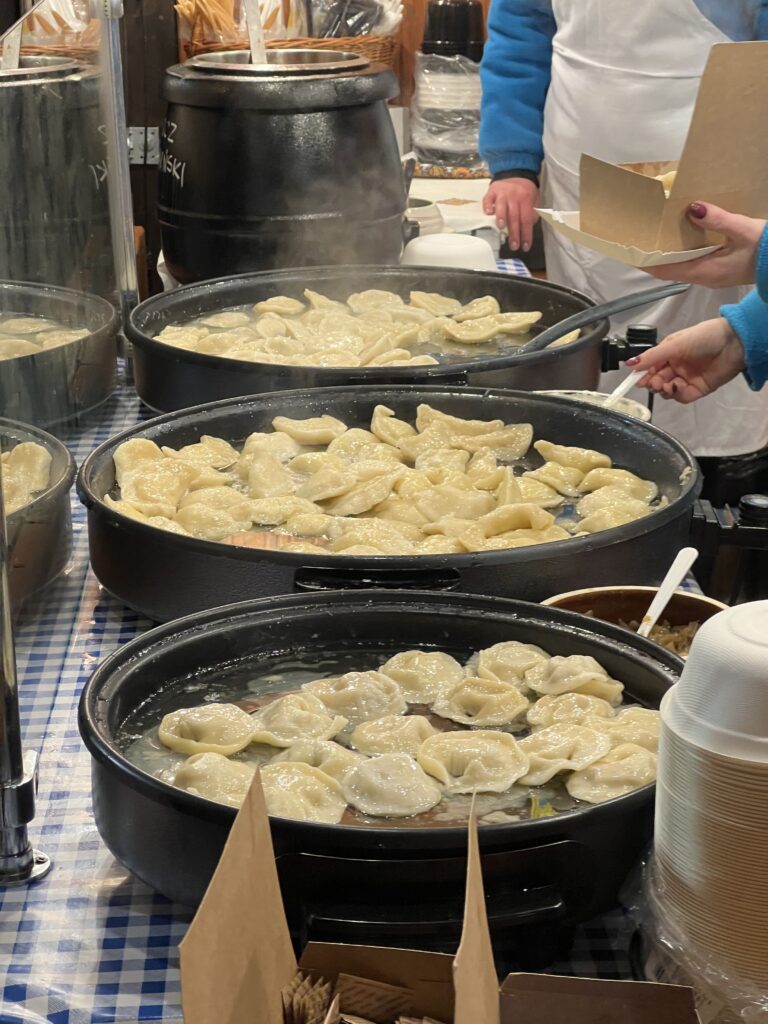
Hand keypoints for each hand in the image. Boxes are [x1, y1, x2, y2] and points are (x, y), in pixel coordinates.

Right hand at [483, 178, 539, 251]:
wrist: (515, 174)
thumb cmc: (524, 192)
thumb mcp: (535, 199)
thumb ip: (534, 212)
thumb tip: (529, 225)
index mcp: (526, 198)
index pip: (526, 219)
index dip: (526, 234)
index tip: (525, 246)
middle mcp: (514, 195)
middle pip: (514, 216)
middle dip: (514, 233)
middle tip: (514, 246)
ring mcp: (502, 192)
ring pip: (501, 206)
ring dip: (501, 217)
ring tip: (501, 228)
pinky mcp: (492, 191)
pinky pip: (488, 199)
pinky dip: (487, 206)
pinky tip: (488, 213)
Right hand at [626, 317, 744, 402]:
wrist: (734, 343)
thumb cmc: (704, 337)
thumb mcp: (674, 344)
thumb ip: (652, 356)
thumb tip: (630, 363)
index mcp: (669, 354)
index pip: (651, 367)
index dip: (642, 375)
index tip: (635, 382)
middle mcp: (676, 367)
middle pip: (658, 380)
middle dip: (653, 383)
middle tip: (653, 383)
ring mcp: (687, 379)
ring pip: (668, 390)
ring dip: (664, 390)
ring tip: (666, 385)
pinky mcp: (698, 389)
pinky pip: (682, 396)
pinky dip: (676, 394)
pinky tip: (677, 387)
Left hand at [646, 202, 765, 287]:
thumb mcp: (743, 230)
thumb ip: (717, 219)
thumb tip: (692, 208)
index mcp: (706, 272)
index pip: (665, 270)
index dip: (646, 262)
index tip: (630, 250)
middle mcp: (705, 277)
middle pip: (670, 269)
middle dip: (654, 255)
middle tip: (640, 237)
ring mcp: (712, 275)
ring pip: (681, 265)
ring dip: (668, 252)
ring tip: (655, 235)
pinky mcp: (720, 269)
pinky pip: (694, 261)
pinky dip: (683, 250)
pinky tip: (681, 236)